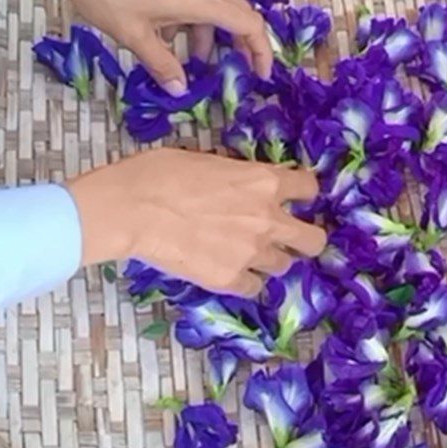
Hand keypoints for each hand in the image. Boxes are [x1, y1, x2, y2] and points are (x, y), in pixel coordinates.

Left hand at [38, 0, 271, 93]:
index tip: (261, 76)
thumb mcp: (134, 35)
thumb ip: (162, 64)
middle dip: (240, 45)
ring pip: (213, 6)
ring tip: (192, 63)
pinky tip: (166, 37)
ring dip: (209, 35)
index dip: (261, 51)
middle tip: (235, 73)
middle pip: (237, 13)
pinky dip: (191, 20)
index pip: (249, 24)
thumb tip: (180, 89)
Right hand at [67, 148, 326, 296]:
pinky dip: (244, 280)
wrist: (132, 209)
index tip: (292, 197)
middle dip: (304, 238)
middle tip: (285, 237)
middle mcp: (268, 219)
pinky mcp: (229, 280)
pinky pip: (253, 287)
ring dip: (268, 258)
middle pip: (313, 239)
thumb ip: (235, 175)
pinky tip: (224, 269)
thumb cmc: (160, 173)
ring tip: (243, 253)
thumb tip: (239, 182)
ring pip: (284, 265)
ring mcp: (251, 253)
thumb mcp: (206, 160)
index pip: (309, 188)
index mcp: (264, 181)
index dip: (301, 193)